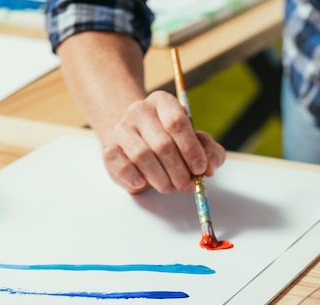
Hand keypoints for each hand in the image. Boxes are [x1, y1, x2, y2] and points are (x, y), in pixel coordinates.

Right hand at [101, 91, 225, 193]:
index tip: (200, 168)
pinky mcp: (109, 147)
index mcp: (163, 102)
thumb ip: (210, 152)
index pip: (177, 122)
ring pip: (142, 155)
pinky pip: (117, 162)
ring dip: (159, 177)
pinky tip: (142, 183)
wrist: (138, 138)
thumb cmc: (172, 141)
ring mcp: (122, 128)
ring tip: (168, 187)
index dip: (190, 148)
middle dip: (178, 170)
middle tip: (187, 185)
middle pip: (162, 143)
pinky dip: (131, 176)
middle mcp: (140, 111)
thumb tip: (210, 166)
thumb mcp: (197, 142)